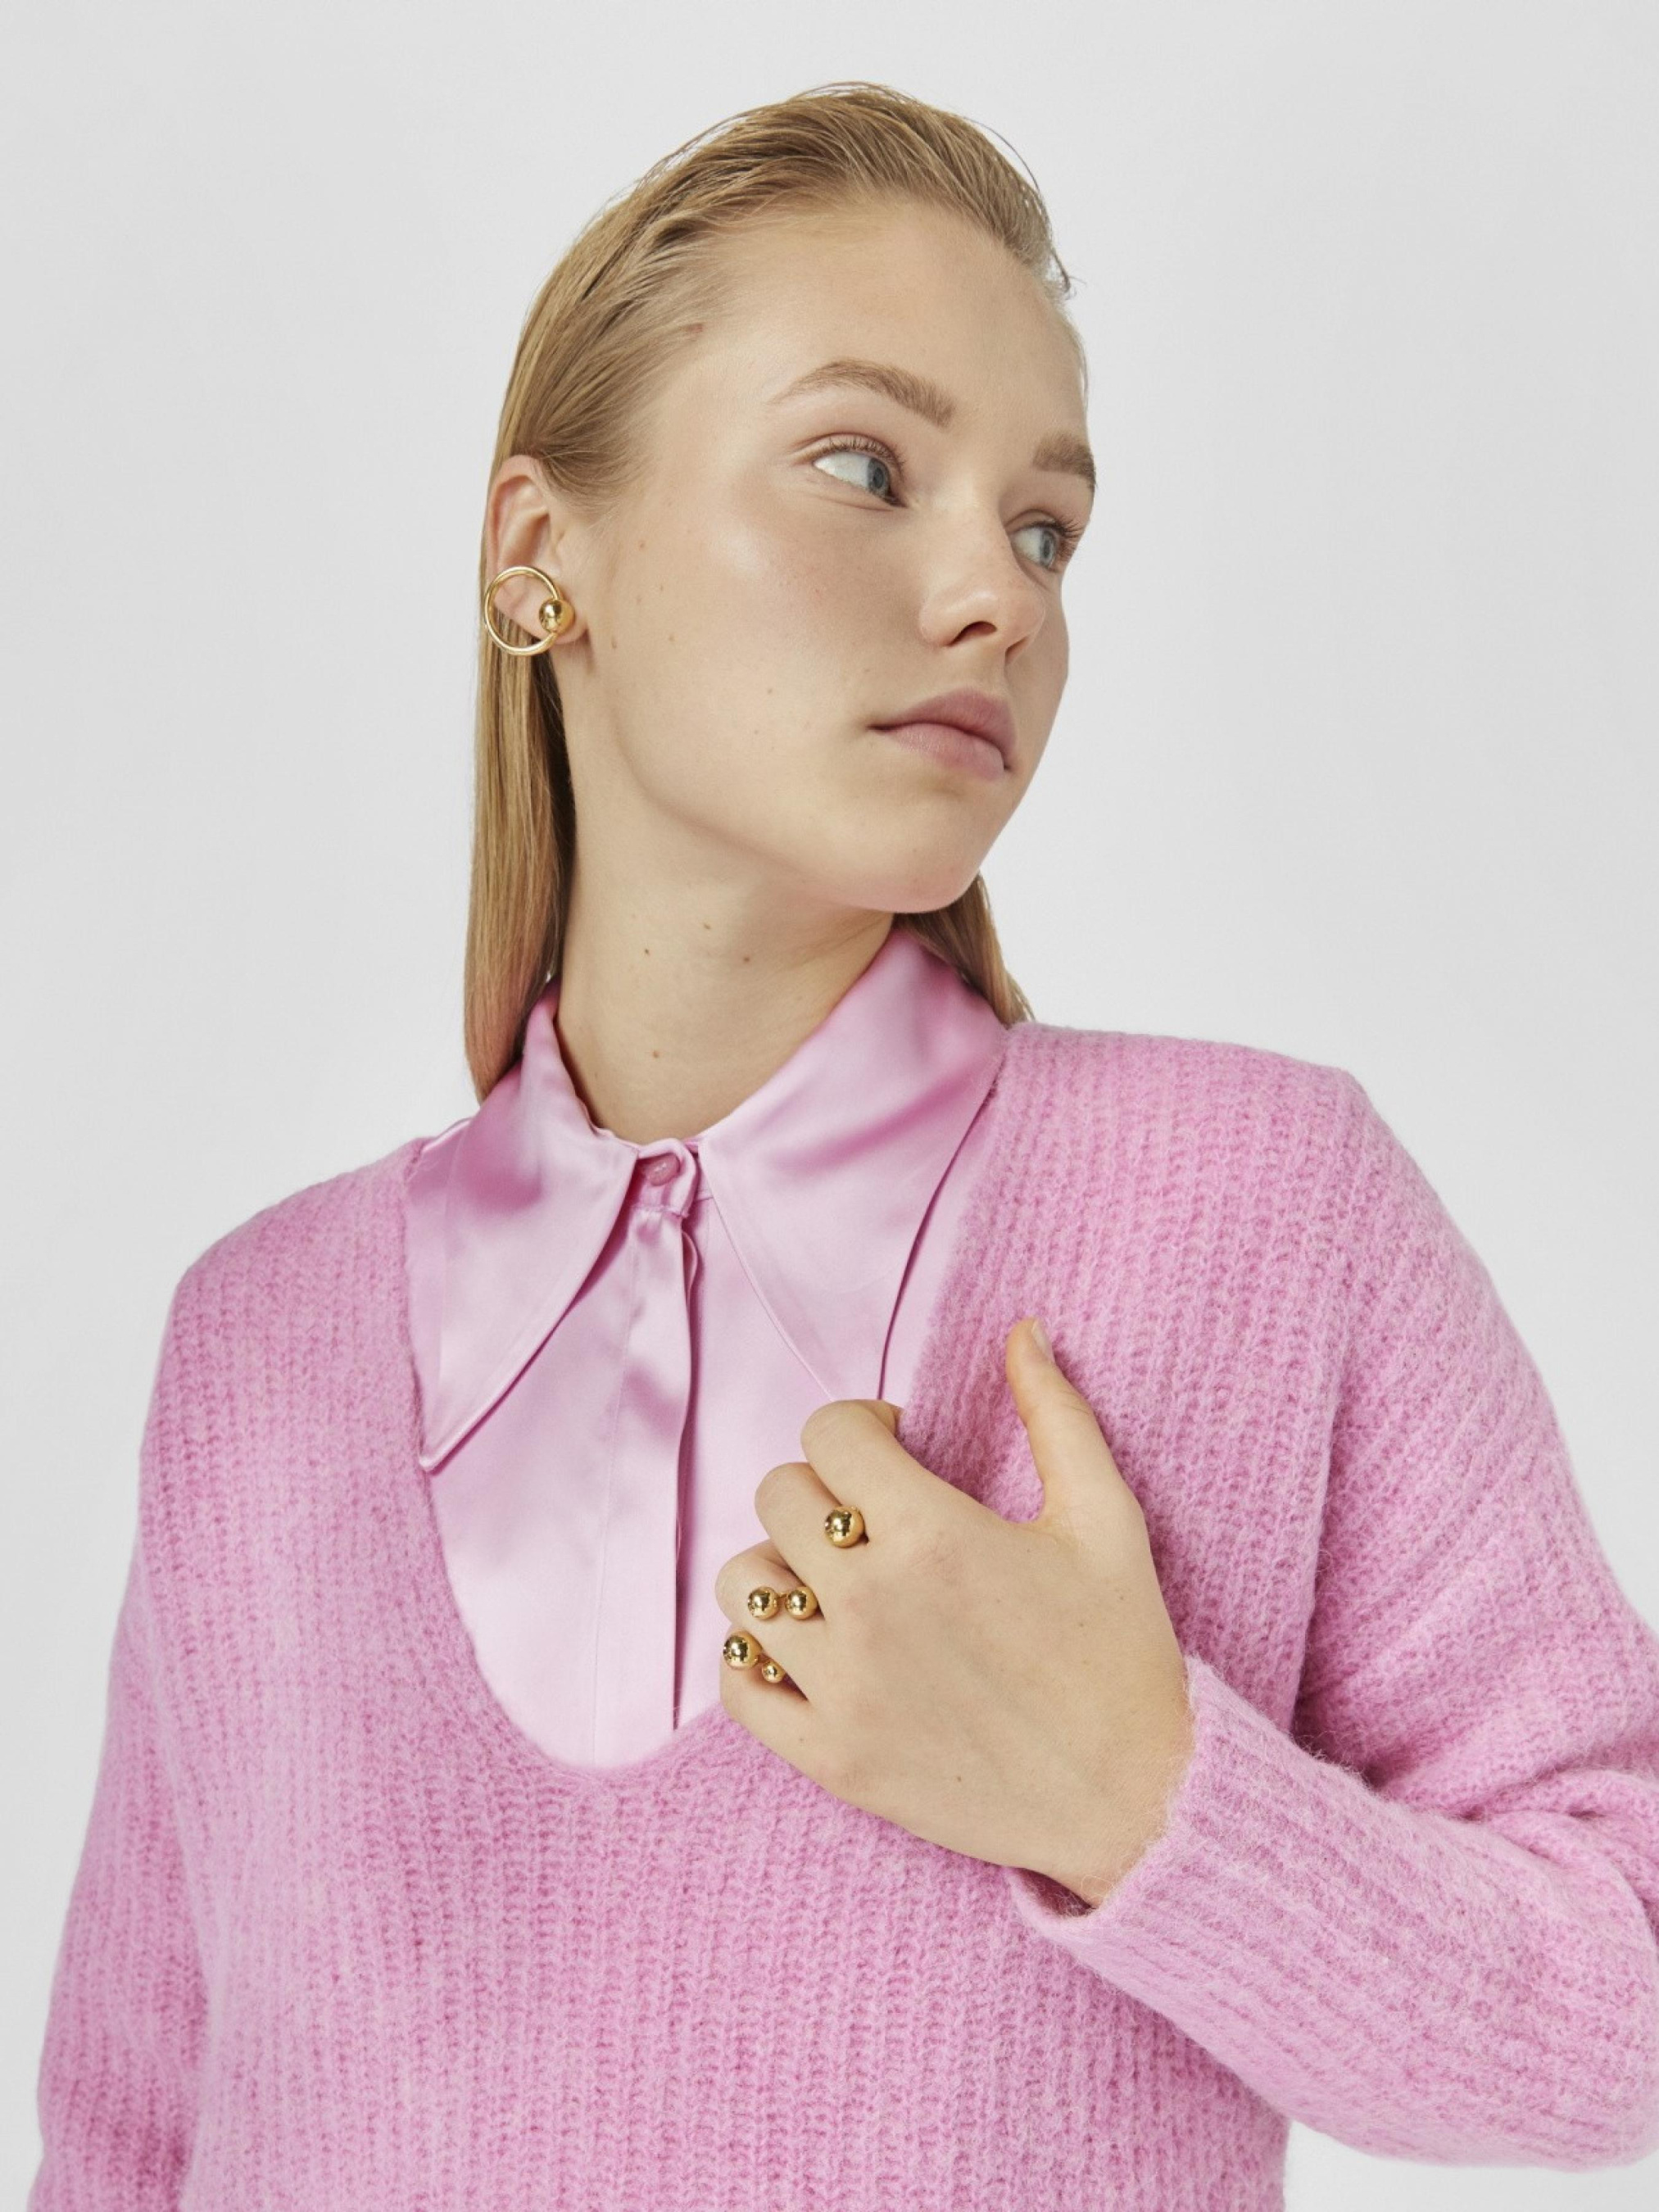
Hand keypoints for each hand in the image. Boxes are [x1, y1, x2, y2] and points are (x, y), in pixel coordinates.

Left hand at [715, 1317, 1195, 1907]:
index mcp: (932, 1534)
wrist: (1138, 1802)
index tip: (896, 1448)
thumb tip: (1021, 1328)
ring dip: (782, 1567)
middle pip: (779, 1496)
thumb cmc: (1126, 1652)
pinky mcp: (830, 1758)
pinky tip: (808, 1647)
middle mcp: (870, 1603)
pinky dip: (757, 1659)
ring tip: (836, 1580)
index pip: (828, 1433)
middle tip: (874, 1517)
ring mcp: (842, 1686)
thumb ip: (1056, 1412)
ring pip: (743, 1584)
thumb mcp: (1105, 1517)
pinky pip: (738, 1686)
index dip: (861, 1426)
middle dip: (826, 1489)